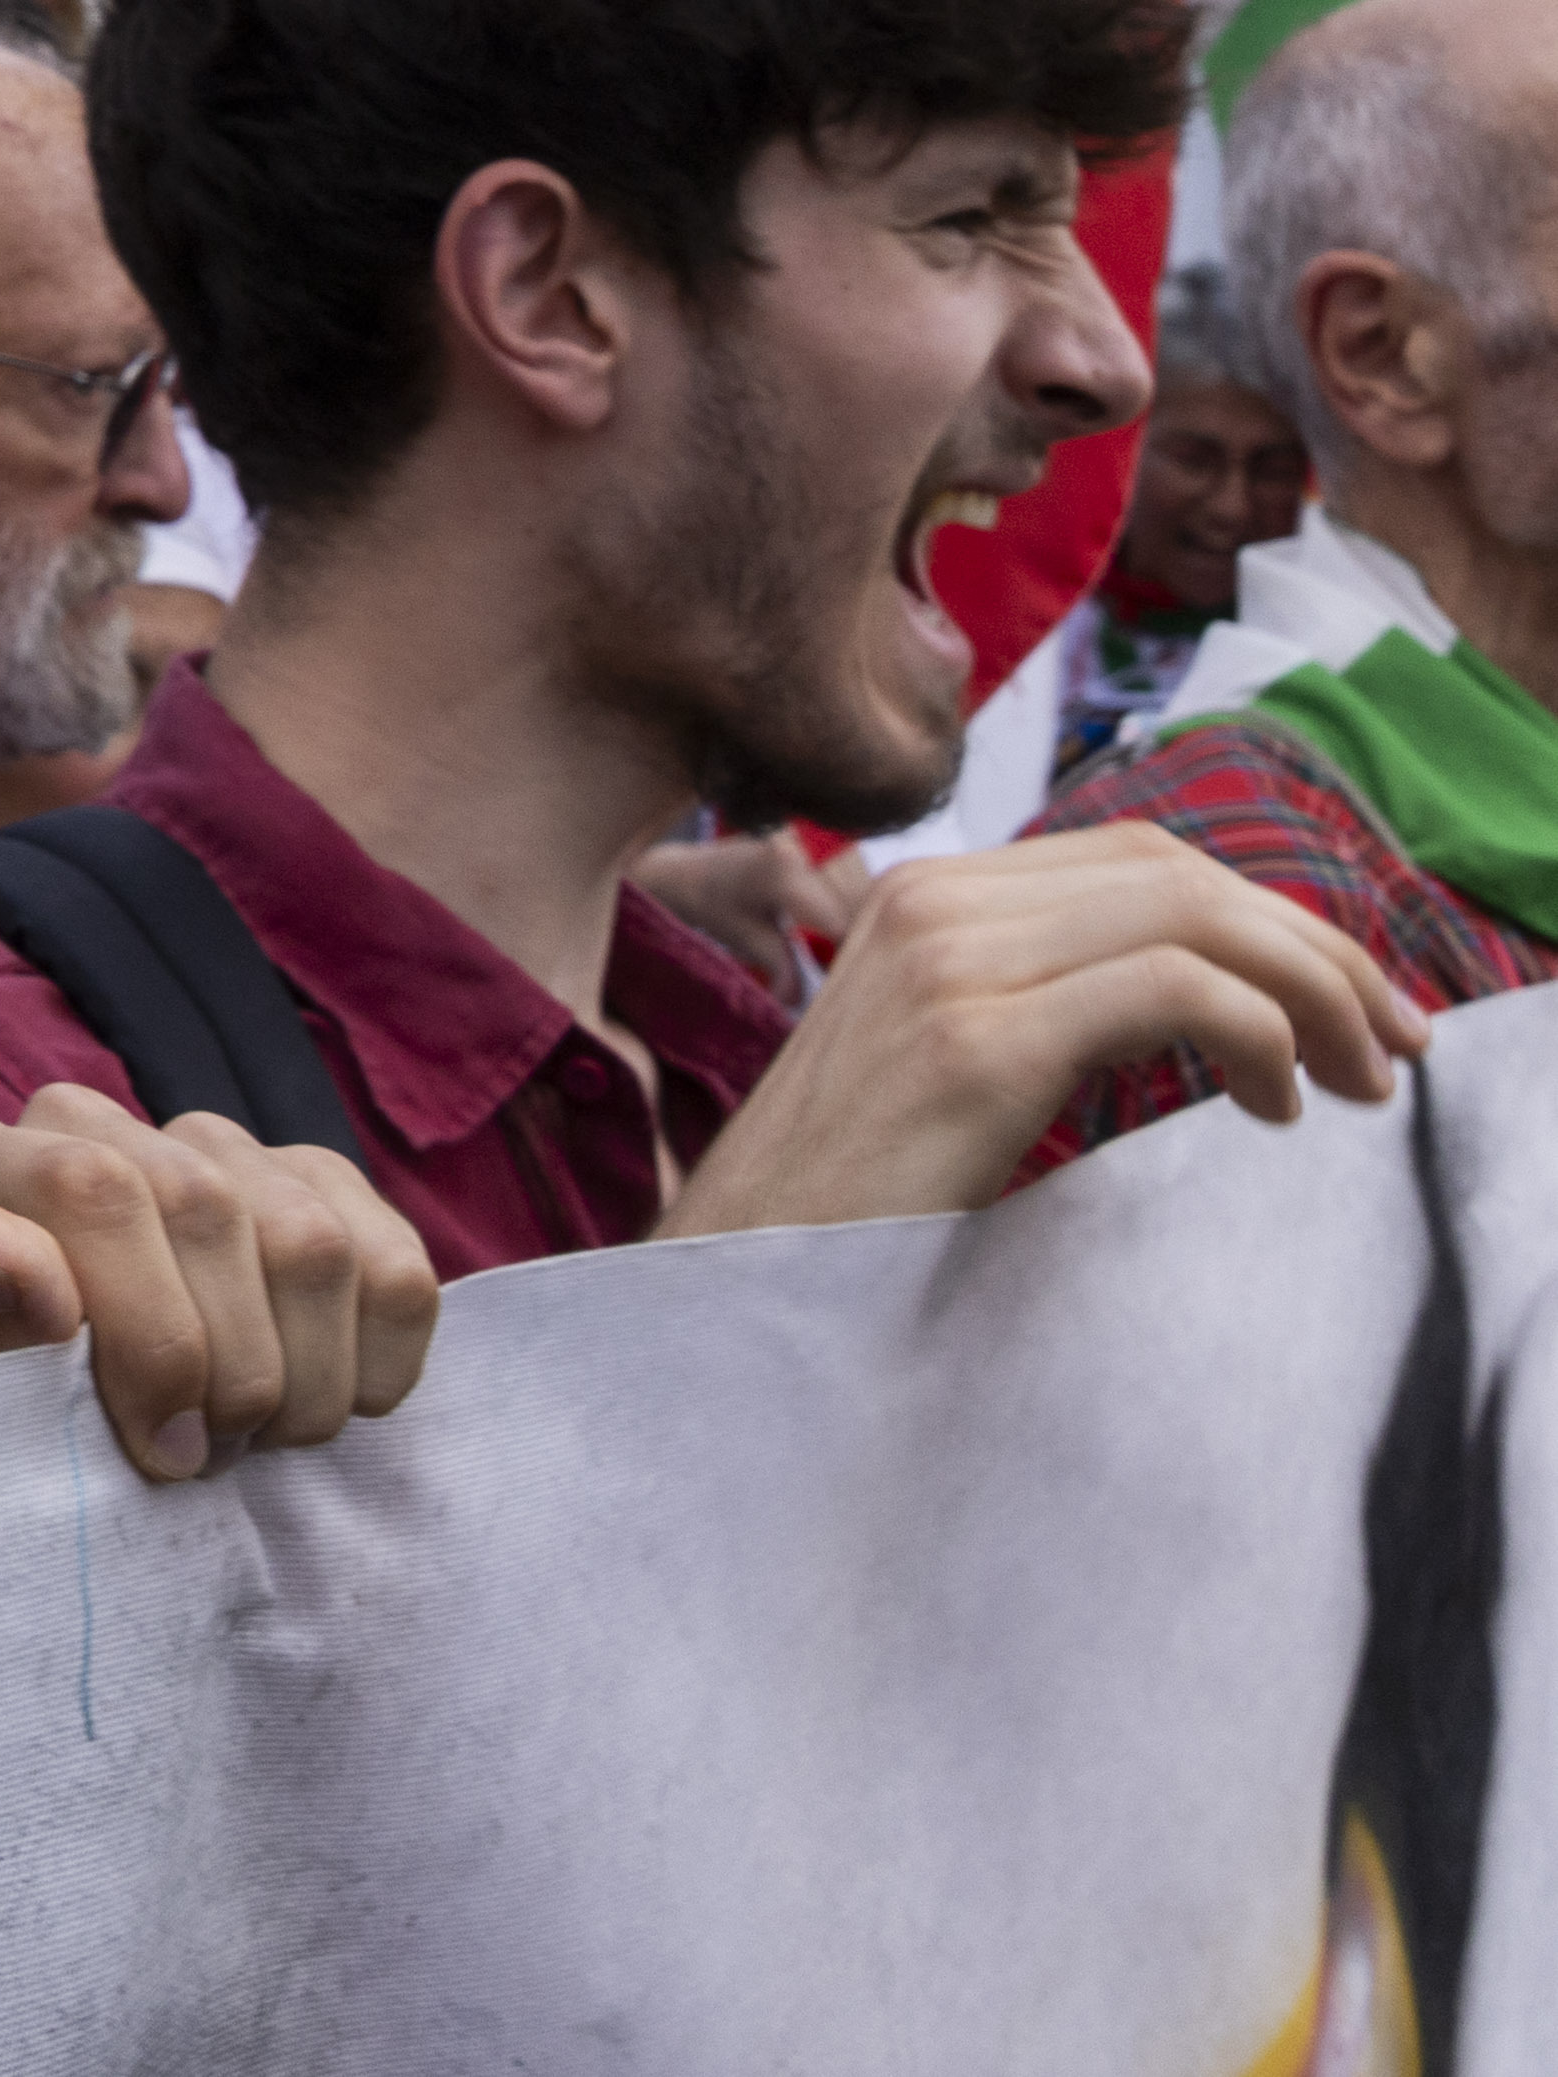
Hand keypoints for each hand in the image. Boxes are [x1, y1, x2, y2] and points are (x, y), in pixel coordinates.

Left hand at [0, 1080, 433, 1479]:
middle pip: (208, 1208)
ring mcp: (206, 1142)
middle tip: (202, 1457)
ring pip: (310, 1242)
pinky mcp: (315, 1182)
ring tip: (248, 1440)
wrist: (90, 1451)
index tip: (158, 1448)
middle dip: (226, 1371)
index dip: (147, 1331)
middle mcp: (80, 1120)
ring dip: (300, 1381)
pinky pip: (392, 1269)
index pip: (92, 1187)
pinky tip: (311, 1403)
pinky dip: (373, 1368)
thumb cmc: (18, 1429)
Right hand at [660, 821, 1418, 1234]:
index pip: (1141, 856)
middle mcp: (930, 899)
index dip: (1270, 917)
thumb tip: (1203, 997)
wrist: (738, 1271)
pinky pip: (1173, 990)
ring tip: (1355, 1078)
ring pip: (1191, 914)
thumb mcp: (947, 1063)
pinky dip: (1262, 1035)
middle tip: (1389, 1045)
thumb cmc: (852, 1194)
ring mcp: (946, 960)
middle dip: (1318, 949)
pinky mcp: (975, 1039)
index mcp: (921, 894)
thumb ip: (1037, 996)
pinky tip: (1276, 1107)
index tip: (1349, 1007)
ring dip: (1314, 990)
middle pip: (1180, 871)